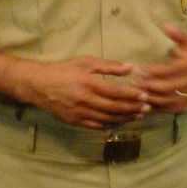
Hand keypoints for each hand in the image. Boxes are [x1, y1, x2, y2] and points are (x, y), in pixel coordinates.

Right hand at [27, 57, 149, 128]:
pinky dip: (111, 125)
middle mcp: (85, 99)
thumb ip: (108, 66)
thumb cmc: (64, 70)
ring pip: (107, 118)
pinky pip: (97, 125)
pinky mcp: (76, 122)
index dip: (131, 95)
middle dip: (133, 108)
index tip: (144, 95)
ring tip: (138, 116)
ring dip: (125, 118)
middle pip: (114, 107)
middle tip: (147, 108)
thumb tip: (129, 67)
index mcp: (88, 82)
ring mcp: (80, 113)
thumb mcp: (85, 62)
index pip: (115, 91)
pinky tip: (121, 122)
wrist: (39, 86)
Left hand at [133, 24, 186, 111]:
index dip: (153, 71)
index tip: (139, 70)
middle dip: (149, 86)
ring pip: (170, 100)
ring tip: (139, 94)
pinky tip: (151, 104)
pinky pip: (175, 109)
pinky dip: (161, 108)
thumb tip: (165, 25)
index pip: (168, 70)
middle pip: (167, 87)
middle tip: (134, 84)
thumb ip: (178, 34)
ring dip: (153, 99)